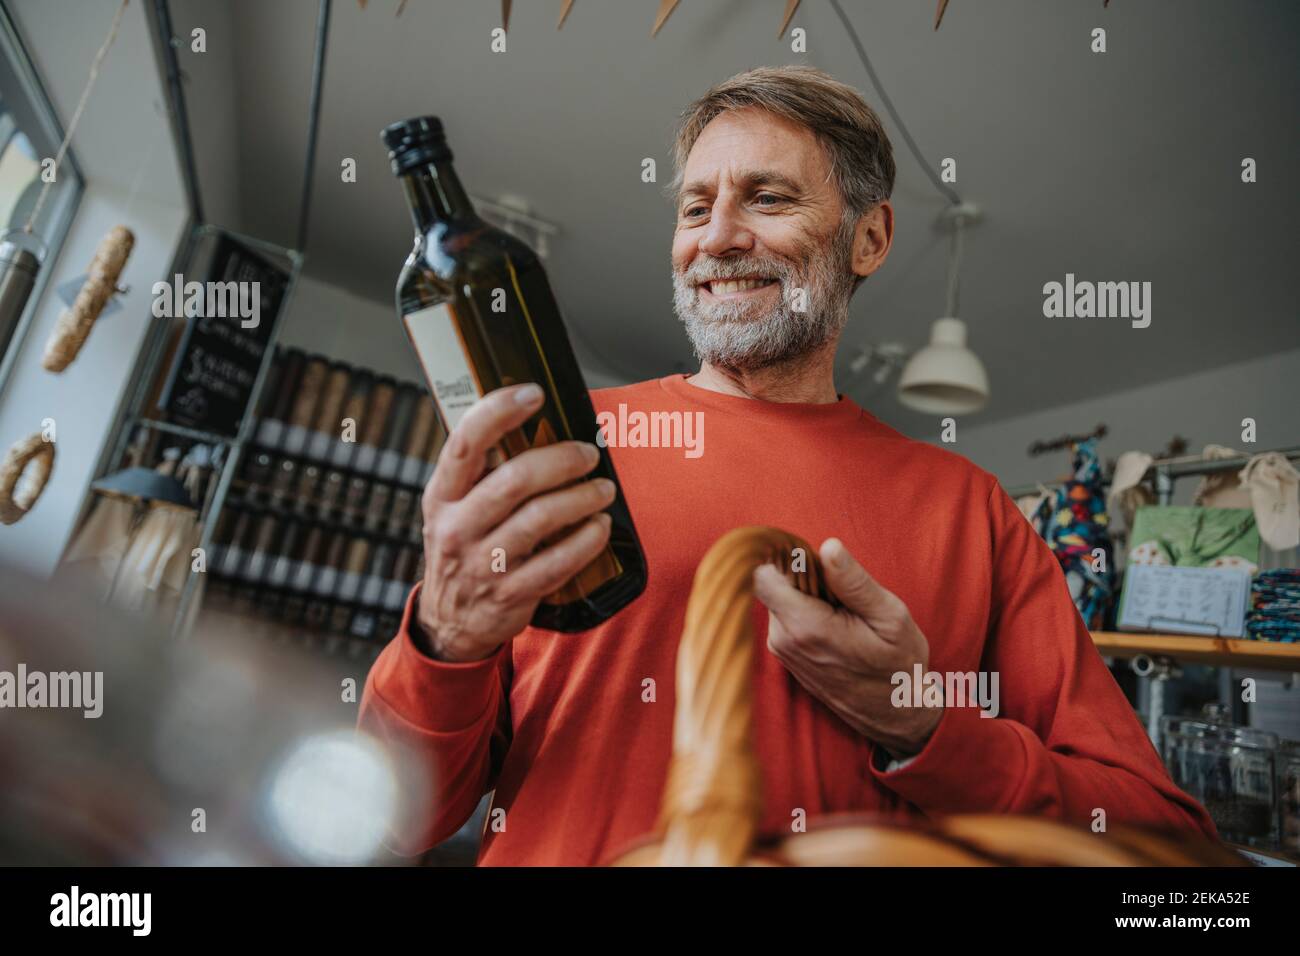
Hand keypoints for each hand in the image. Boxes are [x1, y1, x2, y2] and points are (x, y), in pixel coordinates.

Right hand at [415, 383, 614, 661]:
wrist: (451, 621)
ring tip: (603, 488)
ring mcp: (483, 563)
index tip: (533, 392)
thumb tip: (533, 422)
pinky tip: (600, 527)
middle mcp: (457, 527)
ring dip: (582, 497)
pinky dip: (587, 541)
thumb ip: (482, 472)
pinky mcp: (510, 594)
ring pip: (541, 519)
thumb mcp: (453, 508)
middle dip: (561, 460)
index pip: (465, 442)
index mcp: (442, 496)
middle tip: (588, 453)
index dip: (498, 411)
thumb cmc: (463, 548)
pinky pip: (558, 562)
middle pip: (514, 480)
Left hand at [752, 537, 942, 757]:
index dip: (784, 558)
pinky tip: (836, 630)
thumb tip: (828, 546)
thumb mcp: (890, 617)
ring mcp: (782, 651)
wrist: (895, 713)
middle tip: (842, 596)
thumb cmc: (898, 665)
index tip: (813, 559)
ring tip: (843, 616)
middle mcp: (784, 641)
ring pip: (781, 600)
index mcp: (806, 627)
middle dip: (804, 579)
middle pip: (775, 585)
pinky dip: (807, 615)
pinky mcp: (785, 656)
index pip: (763, 576)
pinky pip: (786, 618)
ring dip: (808, 598)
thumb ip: (854, 582)